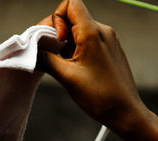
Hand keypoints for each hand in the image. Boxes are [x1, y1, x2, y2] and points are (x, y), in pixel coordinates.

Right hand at [38, 0, 151, 133]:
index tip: (58, 42)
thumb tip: (32, 50)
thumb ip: (46, 59)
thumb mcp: (67, 77)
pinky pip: (88, 40)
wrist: (125, 113)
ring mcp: (108, 40)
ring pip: (79, 30)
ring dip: (67, 45)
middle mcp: (103, 31)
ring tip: (68, 67)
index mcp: (93, 33)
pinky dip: (77, 50)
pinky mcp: (110, 50)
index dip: (57, 19)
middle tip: (55, 56)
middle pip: (72, 16)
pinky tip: (77, 69)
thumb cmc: (100, 97)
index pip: (70, 4)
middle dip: (59, 34)